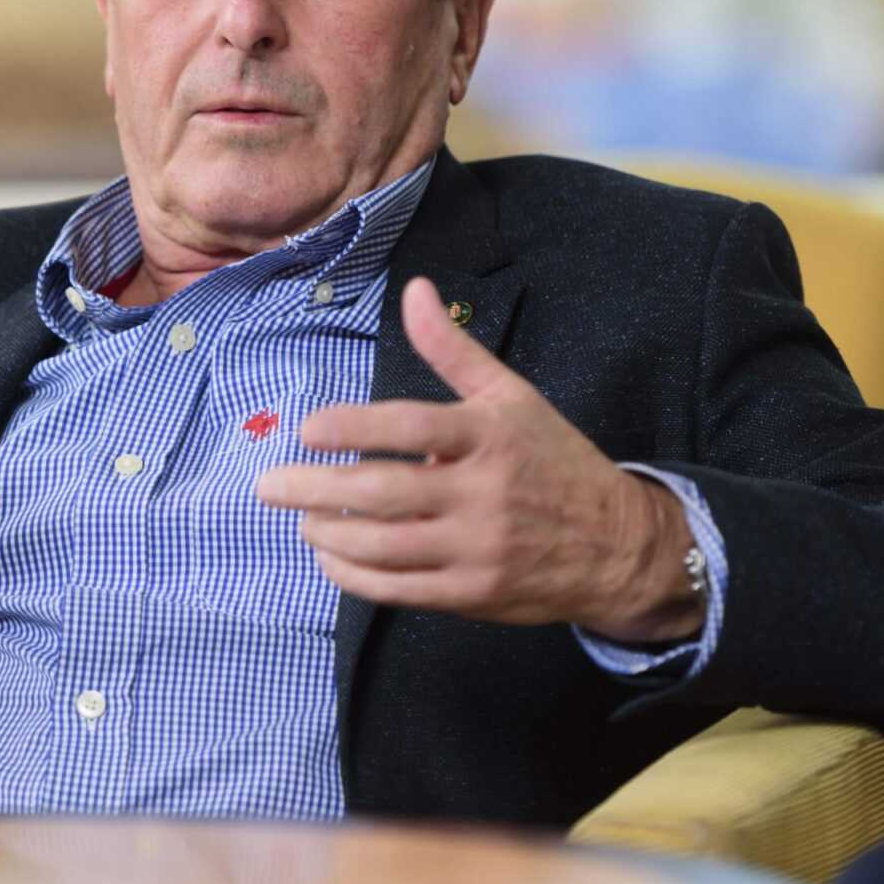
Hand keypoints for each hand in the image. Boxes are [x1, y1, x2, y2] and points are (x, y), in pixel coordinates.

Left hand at [254, 276, 700, 640]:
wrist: (616, 545)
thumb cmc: (552, 459)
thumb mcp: (511, 395)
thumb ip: (452, 349)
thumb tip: (414, 288)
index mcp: (490, 436)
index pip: (412, 428)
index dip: (354, 428)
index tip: (308, 429)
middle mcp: (483, 493)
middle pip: (385, 493)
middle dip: (317, 490)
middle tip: (268, 486)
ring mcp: (477, 548)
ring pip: (385, 546)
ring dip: (330, 534)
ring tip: (300, 518)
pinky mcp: (472, 594)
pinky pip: (400, 588)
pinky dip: (355, 575)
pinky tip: (330, 556)